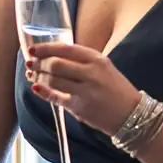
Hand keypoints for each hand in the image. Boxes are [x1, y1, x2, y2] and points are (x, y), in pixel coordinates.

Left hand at [23, 41, 140, 135]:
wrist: (132, 114)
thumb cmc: (116, 89)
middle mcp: (91, 73)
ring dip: (39, 76)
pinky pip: (56, 98)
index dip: (46, 48)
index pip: (66, 49)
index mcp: (97, 59)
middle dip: (39, 63)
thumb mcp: (103, 67)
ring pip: (54, 80)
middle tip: (30, 64)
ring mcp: (86, 91)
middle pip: (56, 64)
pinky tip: (36, 87)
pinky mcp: (80, 108)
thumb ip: (82, 61)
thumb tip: (53, 56)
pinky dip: (44, 92)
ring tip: (32, 75)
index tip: (33, 49)